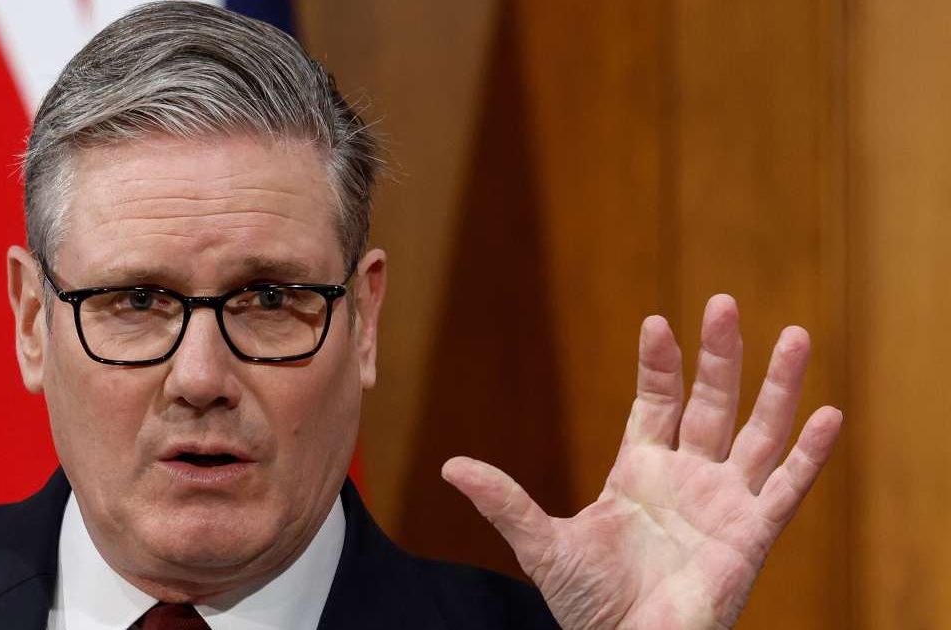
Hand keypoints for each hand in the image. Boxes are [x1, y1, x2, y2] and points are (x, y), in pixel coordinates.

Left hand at [442, 295, 842, 629]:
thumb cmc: (589, 606)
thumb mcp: (542, 546)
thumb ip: (505, 502)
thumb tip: (450, 466)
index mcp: (639, 472)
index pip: (654, 402)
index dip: (659, 364)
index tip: (656, 323)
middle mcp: (687, 478)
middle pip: (709, 403)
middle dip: (718, 356)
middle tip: (723, 303)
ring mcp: (723, 504)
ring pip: (758, 433)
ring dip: (777, 387)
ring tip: (795, 335)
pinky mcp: (751, 537)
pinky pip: (788, 488)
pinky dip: (810, 454)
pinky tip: (829, 414)